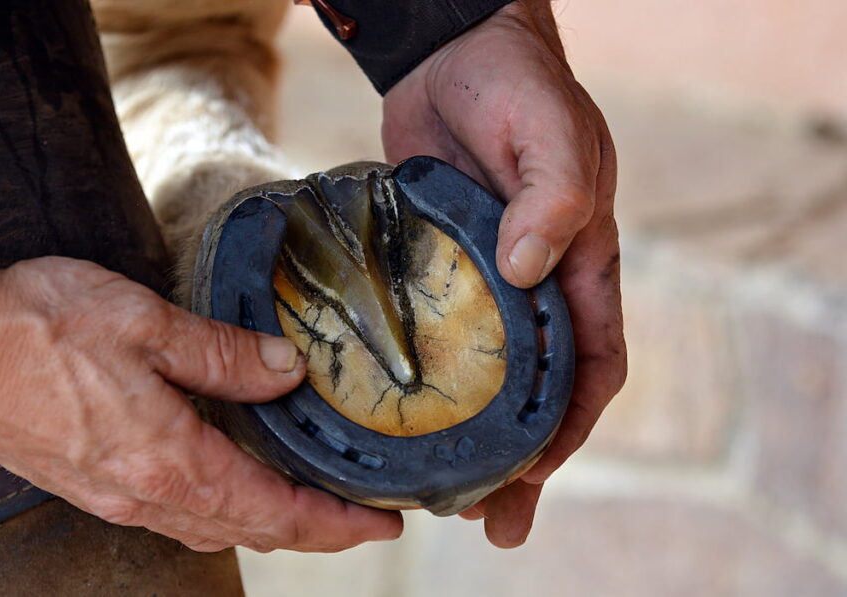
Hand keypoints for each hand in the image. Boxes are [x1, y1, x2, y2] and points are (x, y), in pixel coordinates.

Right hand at [0, 252, 402, 551]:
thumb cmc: (36, 330)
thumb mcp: (147, 325)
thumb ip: (223, 355)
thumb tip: (286, 373)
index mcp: (170, 464)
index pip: (277, 511)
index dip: (338, 522)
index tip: (382, 521)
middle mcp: (144, 496)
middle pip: (251, 530)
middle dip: (314, 531)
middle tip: (359, 519)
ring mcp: (113, 496)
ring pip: (212, 527)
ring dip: (267, 525)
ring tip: (306, 509)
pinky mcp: (88, 483)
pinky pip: (172, 514)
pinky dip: (218, 511)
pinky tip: (225, 488)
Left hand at [382, 0, 625, 545]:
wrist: (451, 53)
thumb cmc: (516, 88)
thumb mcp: (550, 135)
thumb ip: (550, 199)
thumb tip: (527, 270)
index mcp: (581, 265)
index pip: (591, 364)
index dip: (570, 425)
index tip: (537, 473)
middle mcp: (534, 284)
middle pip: (536, 392)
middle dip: (520, 460)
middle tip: (488, 522)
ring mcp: (479, 281)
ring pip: (480, 377)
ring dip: (468, 438)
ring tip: (439, 498)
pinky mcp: (431, 269)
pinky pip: (429, 337)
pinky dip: (420, 384)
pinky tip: (392, 419)